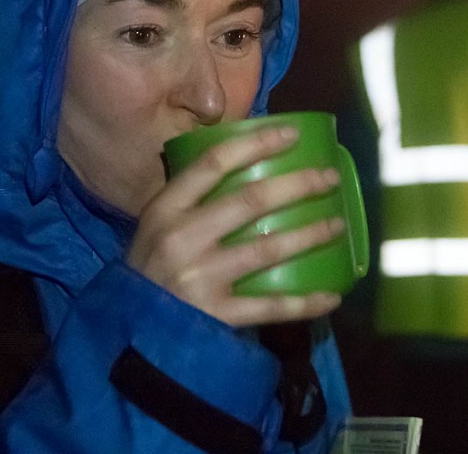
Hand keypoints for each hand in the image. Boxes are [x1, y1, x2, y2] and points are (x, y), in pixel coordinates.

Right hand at [127, 126, 343, 327]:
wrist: (129, 333)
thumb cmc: (148, 269)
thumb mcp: (155, 227)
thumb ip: (189, 201)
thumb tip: (242, 164)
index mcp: (165, 209)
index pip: (212, 164)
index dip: (256, 144)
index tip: (292, 134)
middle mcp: (182, 238)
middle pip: (249, 201)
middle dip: (298, 185)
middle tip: (329, 177)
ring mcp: (200, 277)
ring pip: (267, 249)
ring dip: (309, 234)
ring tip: (337, 225)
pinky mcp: (216, 314)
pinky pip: (270, 306)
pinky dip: (304, 302)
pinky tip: (332, 296)